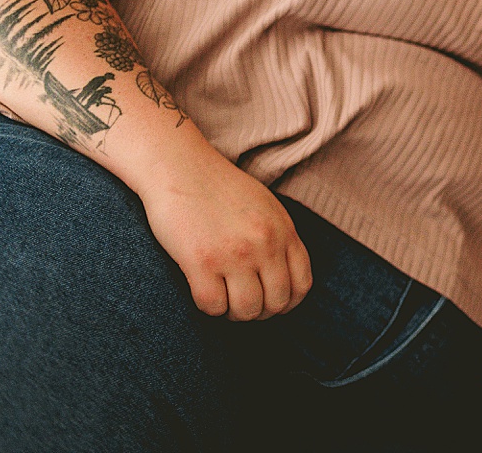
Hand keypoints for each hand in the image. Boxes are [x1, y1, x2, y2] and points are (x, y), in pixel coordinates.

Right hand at [138, 147, 311, 320]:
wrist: (180, 167)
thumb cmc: (219, 188)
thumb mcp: (266, 207)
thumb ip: (279, 238)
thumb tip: (284, 278)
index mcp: (284, 230)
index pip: (301, 285)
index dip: (287, 304)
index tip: (270, 304)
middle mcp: (265, 244)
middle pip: (276, 303)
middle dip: (259, 312)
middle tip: (241, 304)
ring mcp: (234, 254)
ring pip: (246, 310)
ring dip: (233, 314)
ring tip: (223, 300)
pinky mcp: (200, 261)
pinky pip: (213, 306)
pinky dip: (209, 308)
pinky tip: (203, 292)